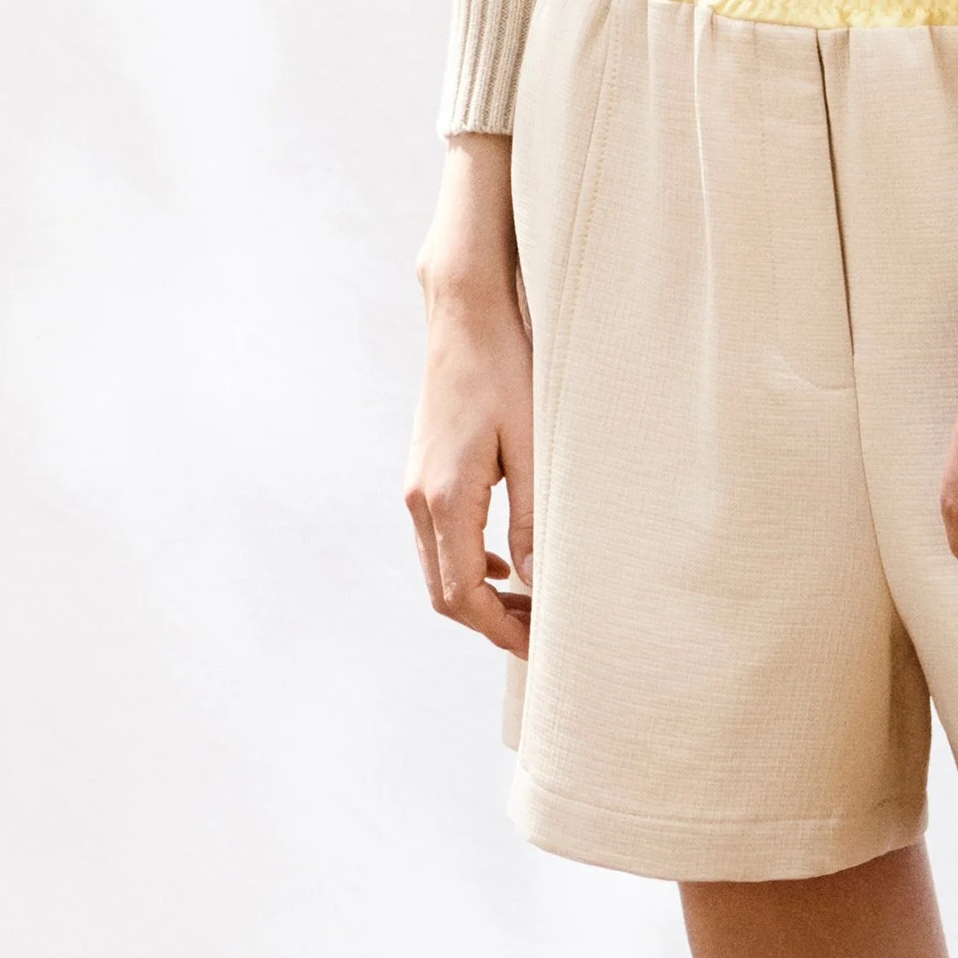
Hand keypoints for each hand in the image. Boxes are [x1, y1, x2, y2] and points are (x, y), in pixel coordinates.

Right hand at [404, 134, 535, 656]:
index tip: (543, 649)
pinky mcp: (422, 468)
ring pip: (439, 567)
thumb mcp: (534, 444)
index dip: (503, 630)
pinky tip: (508, 559)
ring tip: (532, 605)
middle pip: (444, 592)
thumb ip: (537, 518)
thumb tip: (543, 585)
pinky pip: (439, 537)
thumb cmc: (508, 367)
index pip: (464, 596)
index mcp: (443, 498)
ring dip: (480, 594)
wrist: (466, 308)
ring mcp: (414, 482)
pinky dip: (469, 562)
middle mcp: (417, 497)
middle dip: (491, 622)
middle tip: (542, 637)